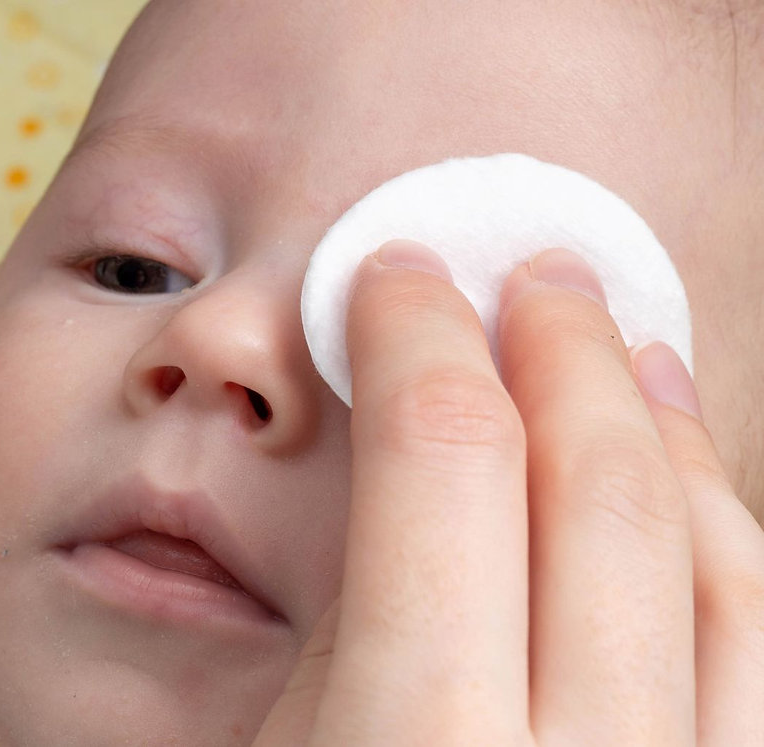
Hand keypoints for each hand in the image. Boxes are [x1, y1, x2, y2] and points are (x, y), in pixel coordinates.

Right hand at [256, 243, 763, 744]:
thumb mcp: (285, 743)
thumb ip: (366, 599)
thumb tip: (425, 455)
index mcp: (415, 745)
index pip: (442, 462)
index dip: (415, 337)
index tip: (396, 281)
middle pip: (600, 492)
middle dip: (563, 350)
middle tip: (535, 279)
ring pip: (725, 568)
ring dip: (665, 427)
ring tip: (628, 348)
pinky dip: (727, 536)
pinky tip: (689, 481)